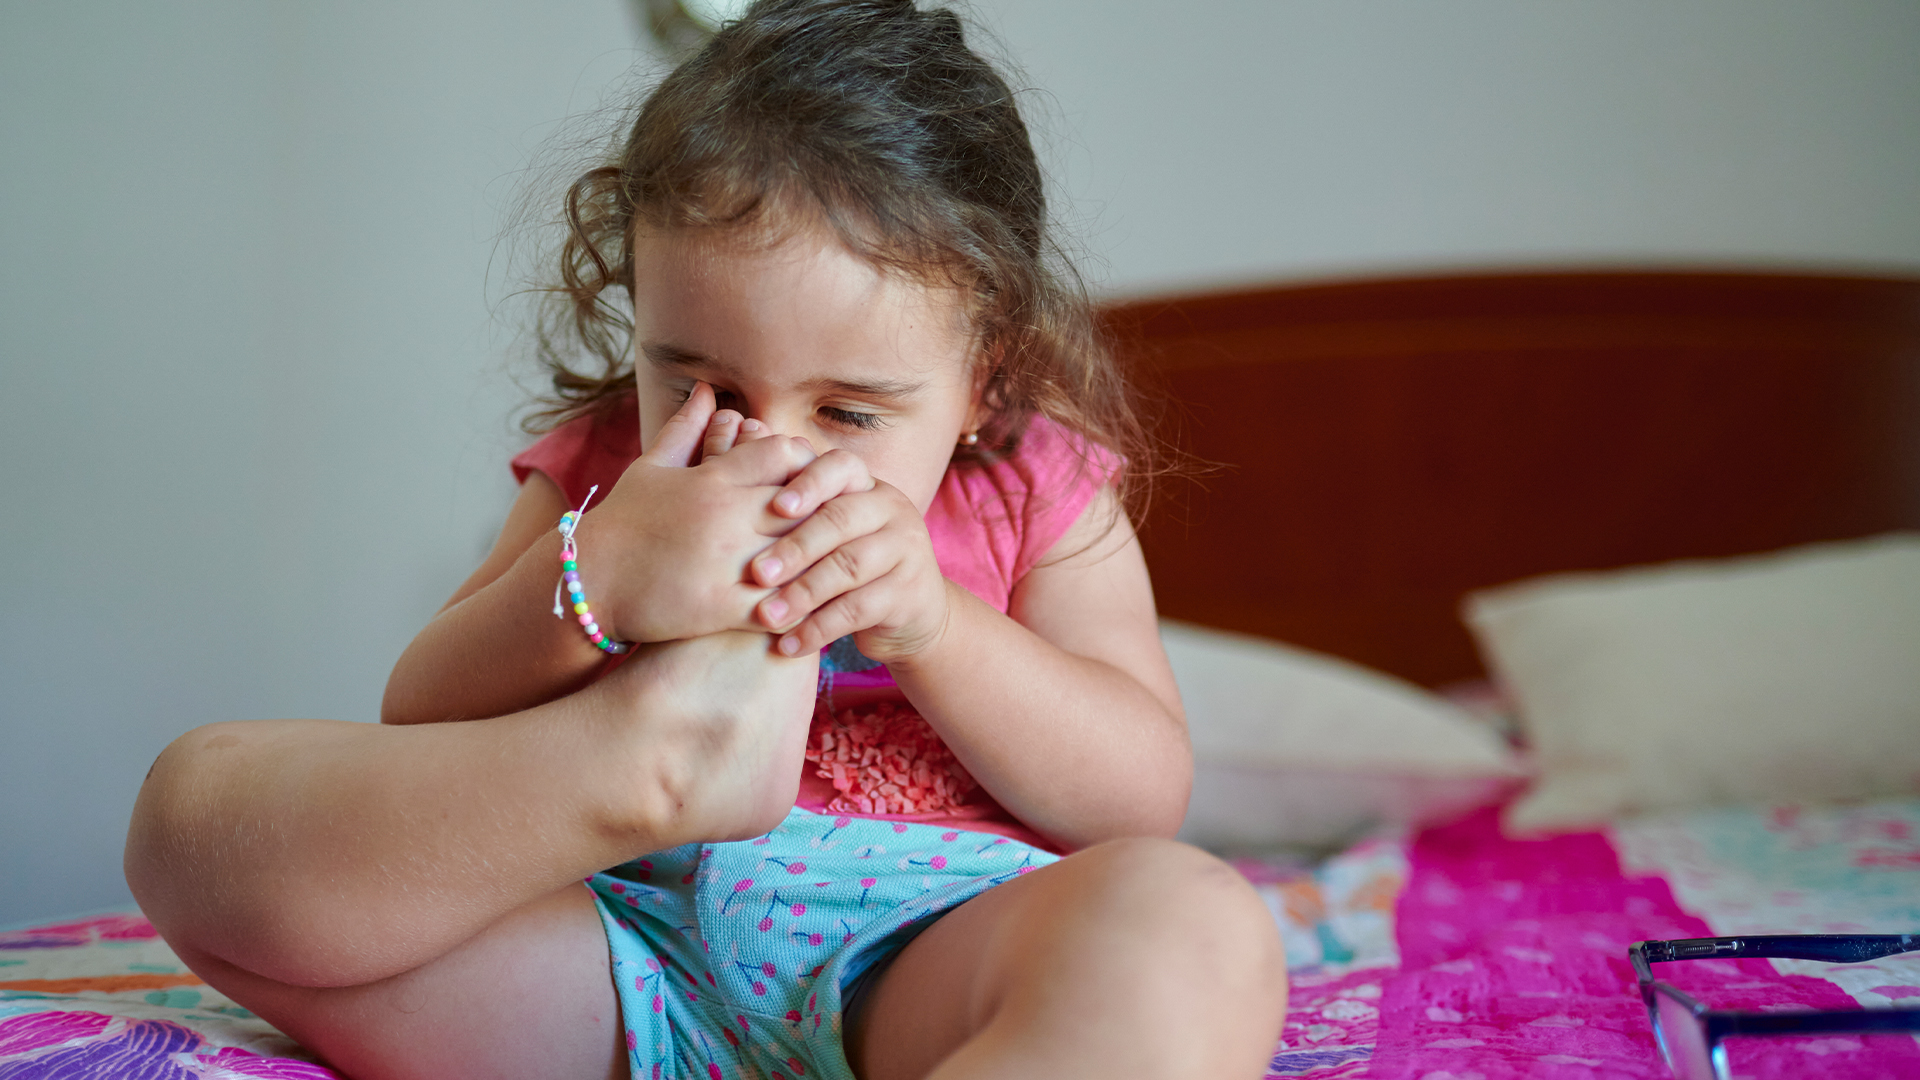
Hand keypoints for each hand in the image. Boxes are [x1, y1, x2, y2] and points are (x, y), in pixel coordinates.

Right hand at [575, 385, 878, 643]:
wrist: (588, 582)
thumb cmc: (622, 523)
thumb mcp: (651, 468)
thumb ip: (686, 429)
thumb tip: (707, 389)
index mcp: (715, 479)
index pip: (785, 454)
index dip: (808, 464)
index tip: (815, 480)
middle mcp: (728, 516)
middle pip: (806, 503)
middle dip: (828, 511)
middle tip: (847, 521)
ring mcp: (729, 562)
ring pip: (802, 555)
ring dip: (824, 560)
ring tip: (843, 565)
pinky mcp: (724, 607)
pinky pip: (781, 605)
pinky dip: (802, 606)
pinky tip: (816, 607)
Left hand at [744, 468, 952, 666]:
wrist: (912, 615)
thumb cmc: (851, 566)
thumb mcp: (832, 534)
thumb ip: (799, 511)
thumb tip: (742, 463)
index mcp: (869, 487)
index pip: (841, 467)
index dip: (809, 483)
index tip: (775, 507)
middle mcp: (893, 510)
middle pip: (840, 520)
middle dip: (794, 547)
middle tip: (756, 574)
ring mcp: (907, 550)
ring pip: (848, 567)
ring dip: (801, 594)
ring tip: (766, 617)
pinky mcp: (909, 593)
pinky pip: (858, 610)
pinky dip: (818, 629)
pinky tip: (788, 645)